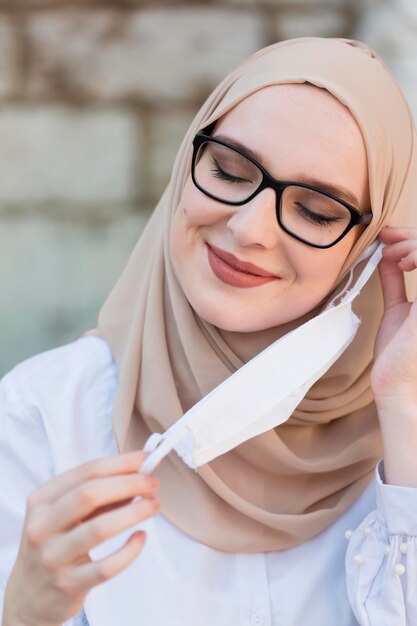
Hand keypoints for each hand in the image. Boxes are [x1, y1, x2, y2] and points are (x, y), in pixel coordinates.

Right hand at [2, 450, 159, 625]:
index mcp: (41, 500)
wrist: (30, 595)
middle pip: (90, 494)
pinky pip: (106, 567)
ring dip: (134, 513)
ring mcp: (53, 557)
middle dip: (128, 483)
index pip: (86, 472)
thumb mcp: (66, 514)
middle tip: (153, 483)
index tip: (146, 459)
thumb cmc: (56, 544)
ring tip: (154, 505)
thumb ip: (99, 494)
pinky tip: (141, 538)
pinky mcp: (68, 585)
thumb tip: (139, 473)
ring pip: (99, 529)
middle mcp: (41, 526)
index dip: (120, 463)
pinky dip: (129, 551)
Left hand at [371, 226, 416, 403]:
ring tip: (394, 255)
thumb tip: (387, 257)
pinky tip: (404, 265)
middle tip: (386, 237)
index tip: (387, 237)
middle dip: (412, 236)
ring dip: (415, 244)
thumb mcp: (398, 307)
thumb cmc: (398, 352)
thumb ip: (396, 282)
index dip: (413, 238)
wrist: (394, 381)